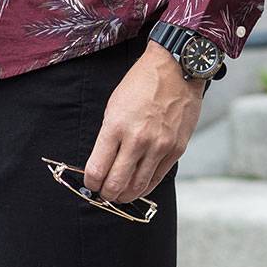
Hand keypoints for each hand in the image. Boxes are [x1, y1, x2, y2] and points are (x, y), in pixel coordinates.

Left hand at [81, 40, 204, 203]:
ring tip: (119, 194)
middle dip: (106, 194)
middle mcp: (138, 139)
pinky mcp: (176, 150)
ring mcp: (159, 146)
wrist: (176, 70)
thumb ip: (108, 137)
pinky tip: (138, 186)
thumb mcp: (114, 107)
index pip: (97, 169)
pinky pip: (157, 178)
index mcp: (116, 126)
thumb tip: (102, 164)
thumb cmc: (141, 85)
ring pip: (138, 187)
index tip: (90, 183)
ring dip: (125, 195)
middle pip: (116, 183)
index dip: (90, 183)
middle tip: (103, 194)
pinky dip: (144, 186)